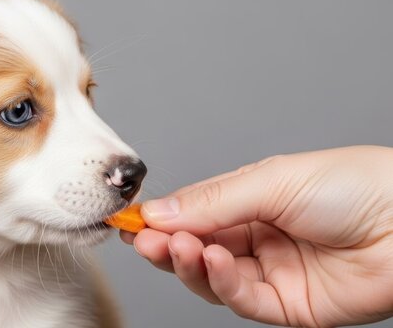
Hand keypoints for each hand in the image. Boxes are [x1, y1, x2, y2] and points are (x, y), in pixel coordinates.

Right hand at [124, 146, 392, 326]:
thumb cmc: (355, 186)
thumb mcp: (272, 181)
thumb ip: (213, 201)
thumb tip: (158, 210)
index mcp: (252, 202)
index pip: (193, 213)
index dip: (161, 217)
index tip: (131, 217)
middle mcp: (256, 238)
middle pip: (196, 248)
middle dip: (166, 244)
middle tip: (141, 238)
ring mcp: (270, 273)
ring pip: (212, 277)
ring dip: (189, 263)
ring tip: (178, 247)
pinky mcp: (286, 306)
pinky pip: (242, 299)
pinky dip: (221, 282)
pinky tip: (214, 261)